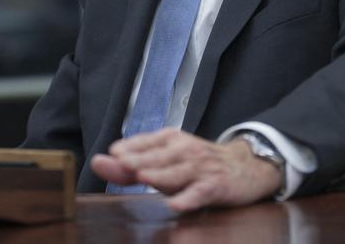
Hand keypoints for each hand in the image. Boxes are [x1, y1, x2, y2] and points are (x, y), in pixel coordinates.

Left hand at [91, 128, 281, 211]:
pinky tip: (176, 204)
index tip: (113, 153)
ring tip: (144, 175)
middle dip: (140, 158)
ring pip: (178, 172)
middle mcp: (186, 151)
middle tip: (121, 162)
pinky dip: (188, 198)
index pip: (146, 141)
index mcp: (171, 140)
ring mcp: (201, 168)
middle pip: (160, 156)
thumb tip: (99, 162)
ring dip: (161, 174)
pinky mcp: (215, 186)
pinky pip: (199, 193)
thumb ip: (130, 166)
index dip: (130, 148)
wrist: (245, 167)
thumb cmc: (199, 165)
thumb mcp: (166, 161)